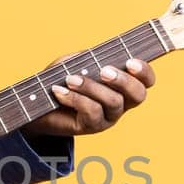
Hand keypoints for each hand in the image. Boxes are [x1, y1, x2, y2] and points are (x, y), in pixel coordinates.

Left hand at [23, 57, 155, 137]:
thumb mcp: (74, 62)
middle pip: (138, 95)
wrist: (37, 103)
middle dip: (124, 81)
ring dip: (91, 87)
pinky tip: (59, 91)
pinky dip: (75, 98)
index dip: (144, 71)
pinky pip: (92, 112)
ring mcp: (108, 117)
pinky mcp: (92, 127)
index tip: (131, 61)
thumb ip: (87, 57)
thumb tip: (97, 56)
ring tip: (70, 79)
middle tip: (104, 71)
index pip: (146, 80)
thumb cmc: (60, 79)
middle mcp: (121, 102)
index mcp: (122, 83)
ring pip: (113, 102)